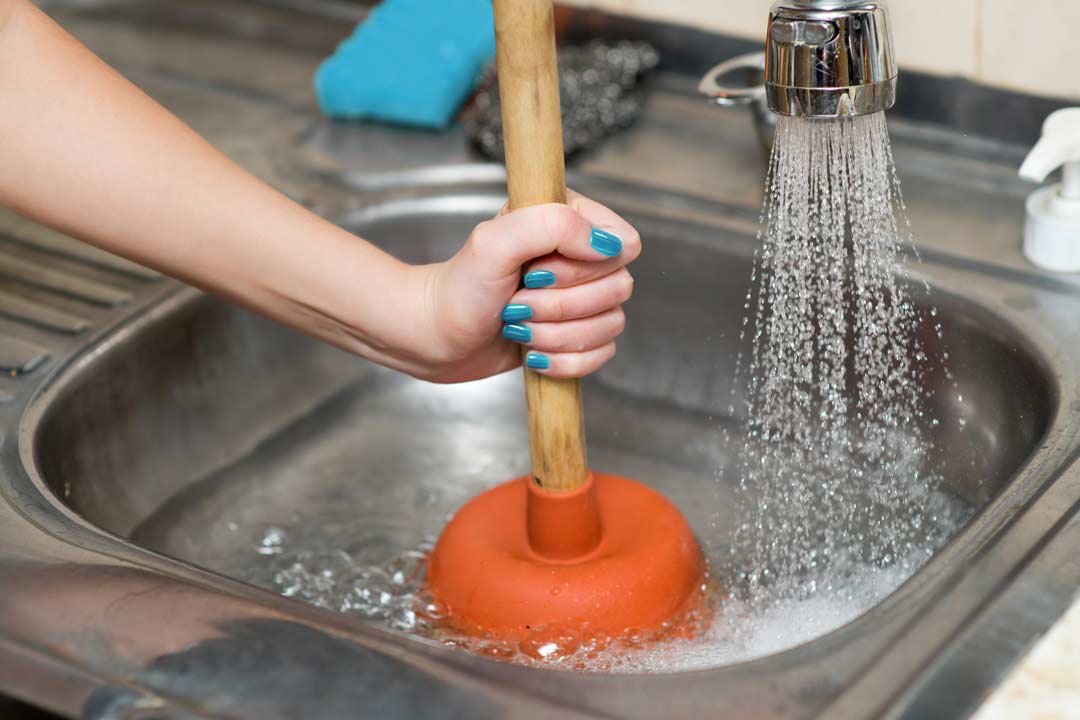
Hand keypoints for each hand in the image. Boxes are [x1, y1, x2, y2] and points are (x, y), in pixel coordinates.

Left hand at [413, 190, 639, 382]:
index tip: (539, 271)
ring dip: (559, 335)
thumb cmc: (458, 288)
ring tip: (518, 326)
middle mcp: (580, 257)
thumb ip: (552, 225)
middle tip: (517, 302)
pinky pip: (601, 354)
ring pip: (611, 324)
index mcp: (569, 219)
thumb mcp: (494, 243)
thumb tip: (605, 245)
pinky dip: (565, 361)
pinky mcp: (576, 335)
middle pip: (619, 288)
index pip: (624, 242)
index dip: (588, 265)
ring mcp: (581, 298)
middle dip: (562, 305)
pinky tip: (532, 352)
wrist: (435, 336)